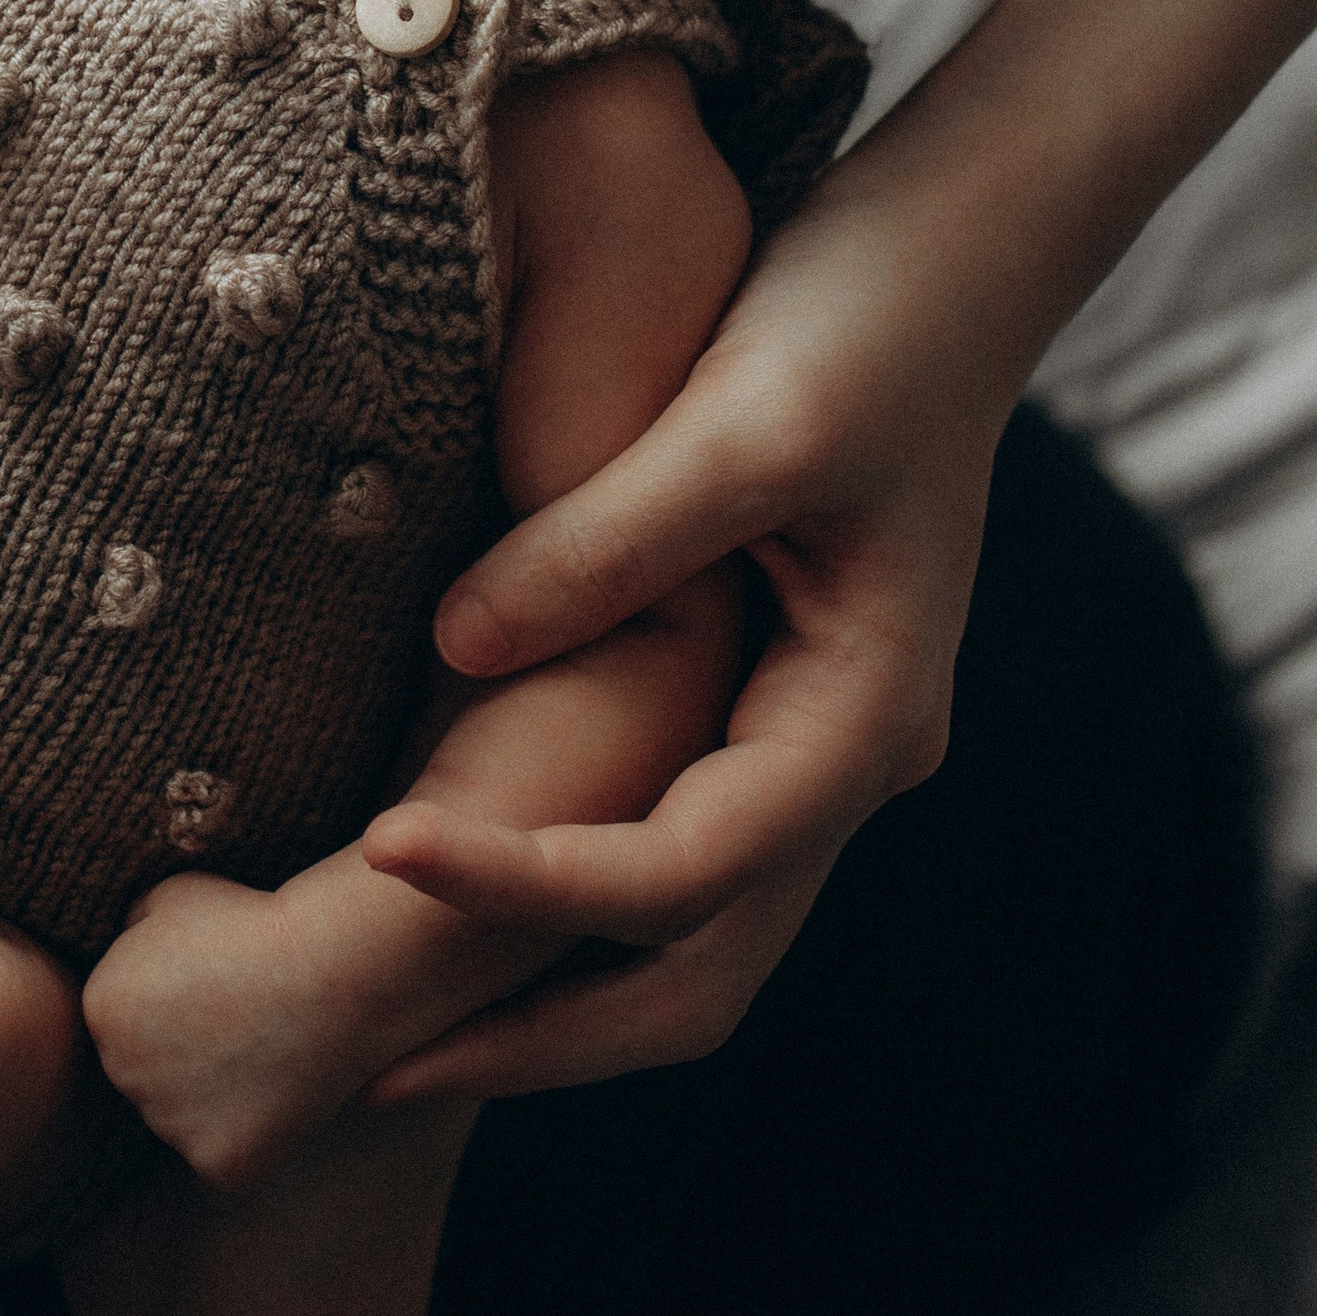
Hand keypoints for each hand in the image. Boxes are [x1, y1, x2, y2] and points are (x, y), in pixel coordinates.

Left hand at [85, 872, 372, 1190]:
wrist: (327, 966)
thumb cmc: (251, 922)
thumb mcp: (169, 897)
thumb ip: (129, 933)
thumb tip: (120, 953)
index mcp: (102, 1008)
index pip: (123, 1024)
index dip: (171, 1006)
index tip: (214, 987)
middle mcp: (121, 1072)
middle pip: (147, 1077)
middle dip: (183, 1057)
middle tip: (239, 1024)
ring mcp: (168, 1124)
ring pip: (183, 1119)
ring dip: (213, 1098)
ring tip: (263, 1053)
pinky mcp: (216, 1163)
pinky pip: (223, 1155)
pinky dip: (249, 1132)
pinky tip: (277, 1091)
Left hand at [359, 157, 1014, 1100]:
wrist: (953, 244)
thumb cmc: (863, 313)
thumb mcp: (738, 421)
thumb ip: (605, 541)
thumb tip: (454, 649)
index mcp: (864, 718)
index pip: (682, 876)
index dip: (527, 884)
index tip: (378, 851)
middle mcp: (850, 760)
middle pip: (699, 974)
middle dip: (538, 1035)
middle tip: (363, 1071)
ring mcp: (816, 740)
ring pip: (691, 939)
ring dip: (552, 992)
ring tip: (391, 1028)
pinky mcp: (768, 696)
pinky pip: (671, 851)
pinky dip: (572, 900)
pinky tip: (462, 888)